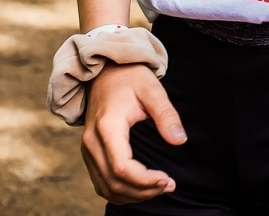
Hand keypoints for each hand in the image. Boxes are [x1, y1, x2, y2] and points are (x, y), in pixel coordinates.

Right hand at [81, 63, 185, 204]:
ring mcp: (88, 149)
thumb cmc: (130, 78)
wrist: (105, 72)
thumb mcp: (152, 89)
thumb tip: (180, 140)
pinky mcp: (89, 153)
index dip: (145, 180)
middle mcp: (91, 141)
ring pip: (106, 187)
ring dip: (133, 195)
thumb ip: (166, 114)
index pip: (122, 167)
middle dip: (143, 191)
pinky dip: (120, 192)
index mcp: (107, 127)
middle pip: (114, 182)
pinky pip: (101, 183)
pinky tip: (141, 189)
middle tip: (169, 185)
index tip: (167, 178)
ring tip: (159, 188)